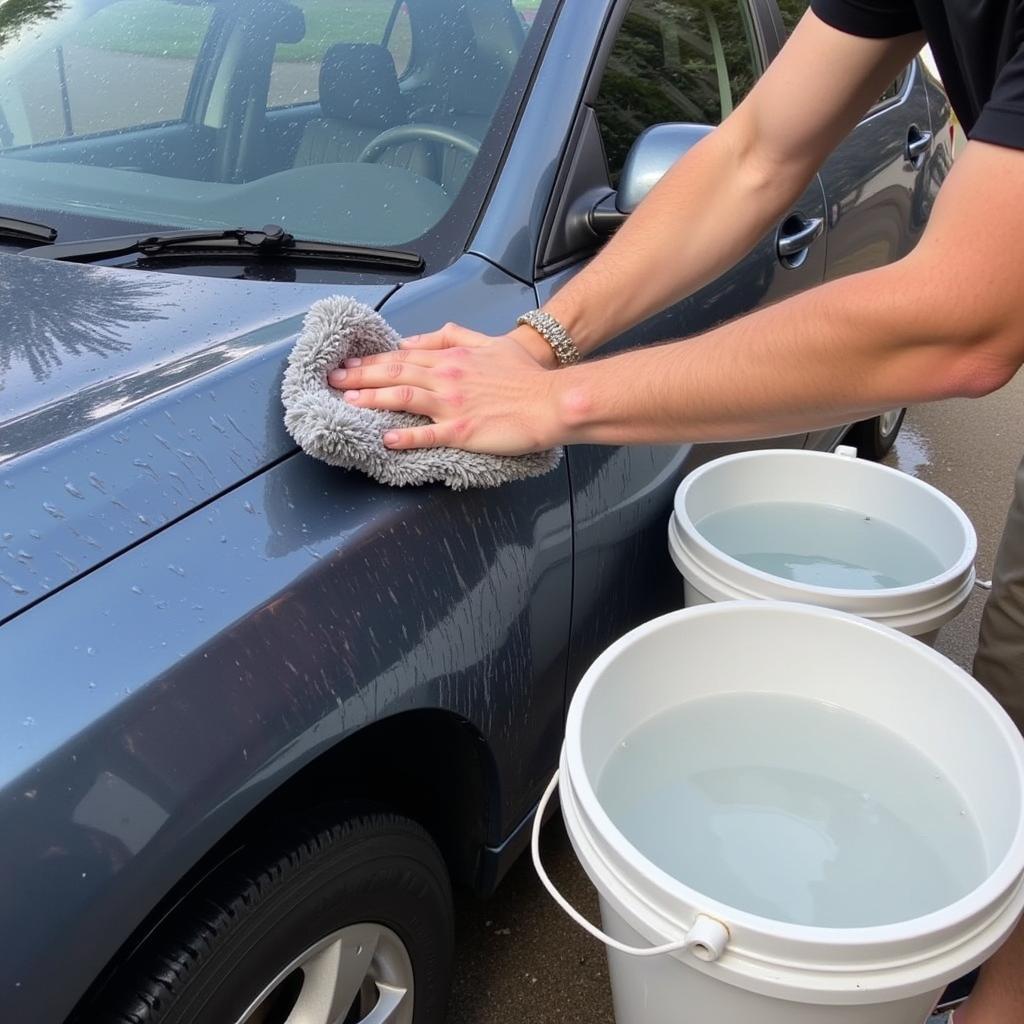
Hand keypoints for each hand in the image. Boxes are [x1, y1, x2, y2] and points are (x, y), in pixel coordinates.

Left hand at [326, 322, 561, 453]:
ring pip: (403, 399)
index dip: (372, 360)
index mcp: (451, 357)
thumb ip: (451, 337)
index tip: (348, 362)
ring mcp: (453, 404)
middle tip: (332, 379)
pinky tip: (385, 439)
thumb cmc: (525, 374)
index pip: (403, 356)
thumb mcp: (488, 343)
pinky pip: (428, 434)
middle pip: (395, 374)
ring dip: (372, 400)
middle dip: (360, 376)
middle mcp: (446, 377)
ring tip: (347, 401)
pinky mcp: (463, 430)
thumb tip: (414, 339)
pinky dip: (406, 436)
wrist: (551, 399)